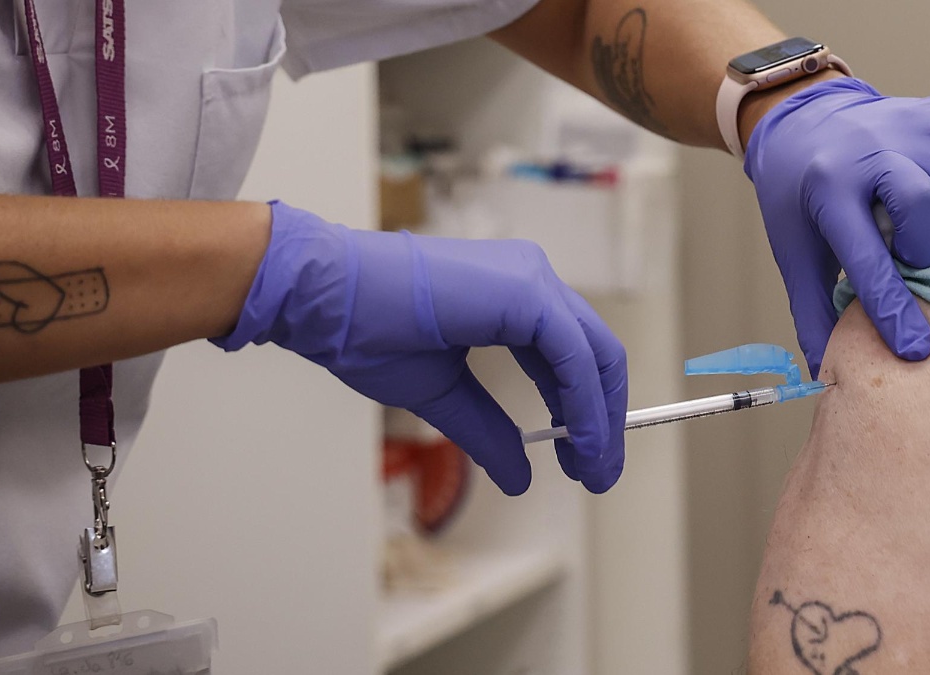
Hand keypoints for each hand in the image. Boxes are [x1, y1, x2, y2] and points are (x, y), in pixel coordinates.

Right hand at [212, 202, 626, 494]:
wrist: (326, 297)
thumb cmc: (368, 332)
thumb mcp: (443, 394)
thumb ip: (488, 431)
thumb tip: (520, 477)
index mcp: (512, 295)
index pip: (570, 356)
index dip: (583, 410)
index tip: (582, 459)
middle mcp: (530, 279)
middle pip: (594, 355)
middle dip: (603, 418)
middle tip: (598, 473)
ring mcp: (530, 280)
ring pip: (593, 355)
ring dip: (600, 417)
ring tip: (593, 469)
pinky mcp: (525, 292)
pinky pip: (573, 355)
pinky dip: (585, 403)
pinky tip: (581, 443)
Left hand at [743, 78, 929, 377]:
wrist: (799, 124)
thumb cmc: (799, 197)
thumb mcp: (795, 250)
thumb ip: (812, 310)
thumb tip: (825, 371)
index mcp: (828, 191)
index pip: (867, 259)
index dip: (893, 310)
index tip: (915, 350)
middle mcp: (869, 152)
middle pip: (925, 207)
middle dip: (924, 248)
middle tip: (908, 254)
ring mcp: (905, 127)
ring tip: (921, 224)